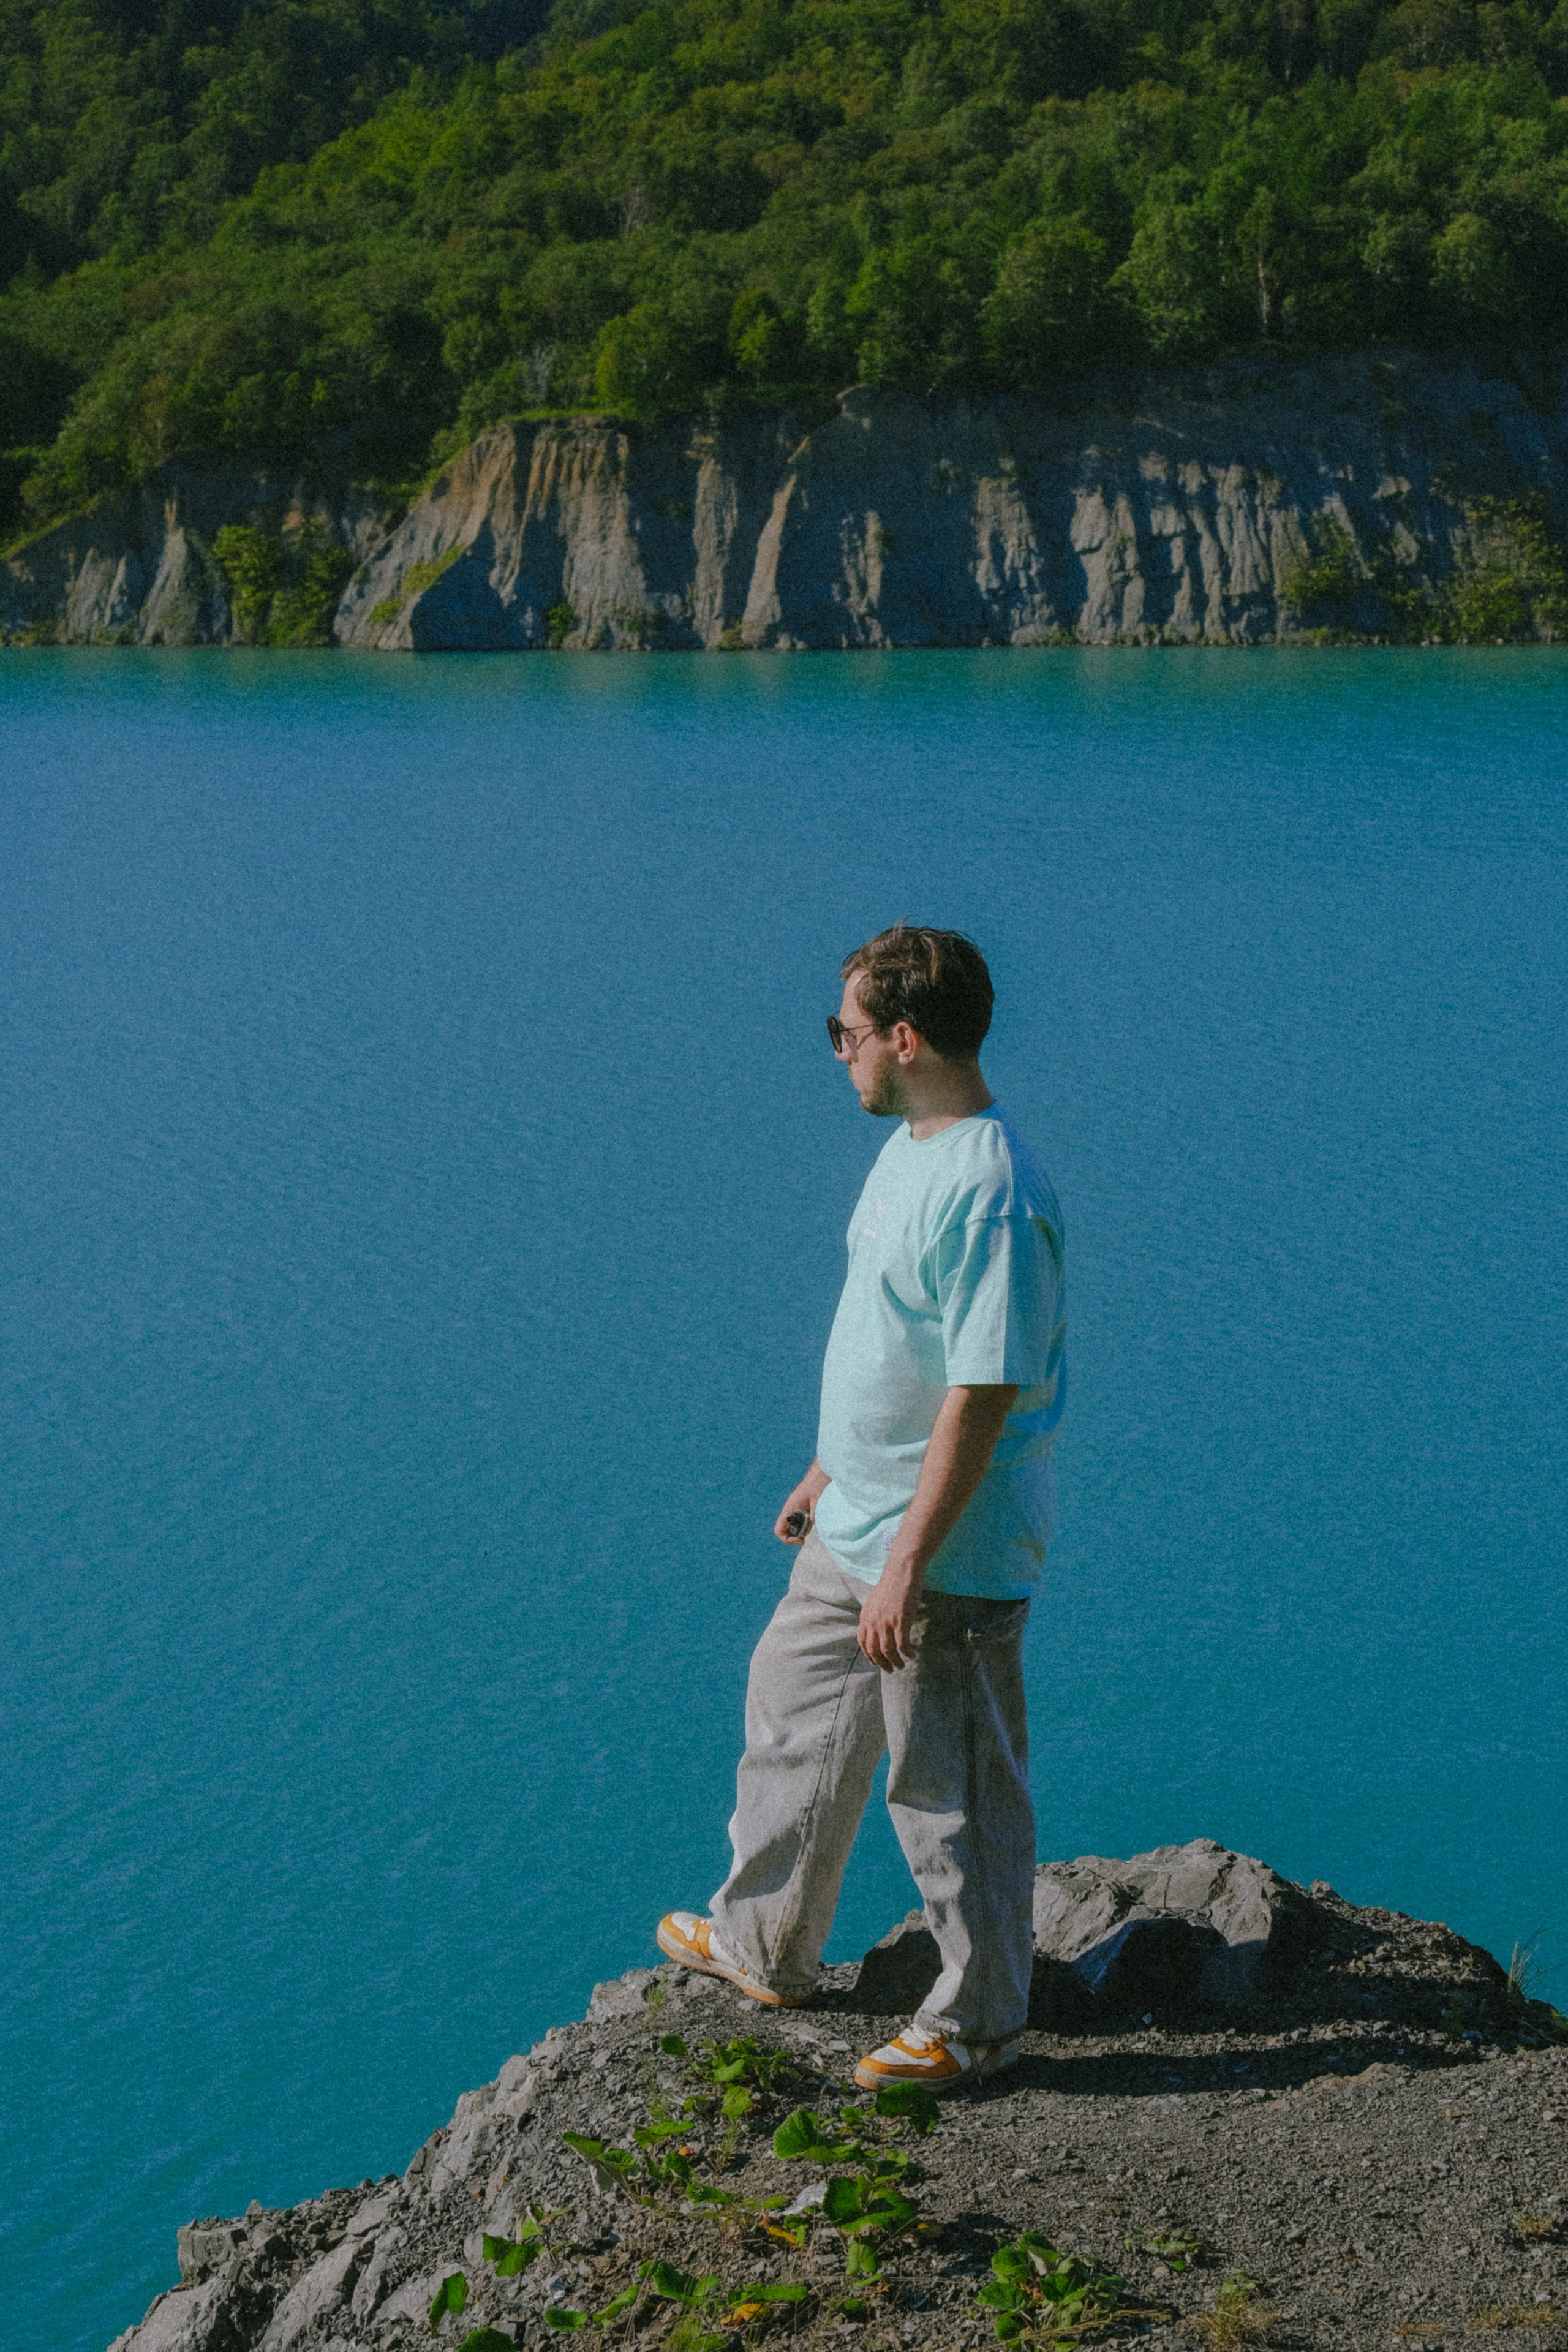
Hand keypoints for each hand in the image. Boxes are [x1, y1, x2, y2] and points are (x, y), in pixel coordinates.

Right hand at [775, 1465, 827, 1544]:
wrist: (824, 1469)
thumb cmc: (819, 1482)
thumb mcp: (817, 1502)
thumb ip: (813, 1517)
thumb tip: (809, 1532)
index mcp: (790, 1507)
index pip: (779, 1529)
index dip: (787, 1539)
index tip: (801, 1540)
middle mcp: (791, 1508)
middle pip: (786, 1530)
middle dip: (794, 1536)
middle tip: (806, 1538)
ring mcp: (797, 1507)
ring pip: (794, 1526)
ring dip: (801, 1531)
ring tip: (812, 1529)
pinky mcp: (805, 1506)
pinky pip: (801, 1520)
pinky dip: (807, 1525)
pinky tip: (816, 1521)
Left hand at [857, 1557, 922, 1671]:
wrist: (902, 1569)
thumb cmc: (893, 1583)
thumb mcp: (877, 1600)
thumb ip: (875, 1615)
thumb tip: (878, 1628)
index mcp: (866, 1616)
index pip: (863, 1642)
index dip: (869, 1656)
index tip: (877, 1663)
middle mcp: (873, 1620)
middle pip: (873, 1650)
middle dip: (882, 1664)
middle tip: (891, 1670)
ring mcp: (886, 1621)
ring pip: (888, 1651)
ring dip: (895, 1661)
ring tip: (902, 1665)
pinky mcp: (901, 1620)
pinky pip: (903, 1644)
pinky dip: (907, 1653)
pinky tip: (912, 1655)